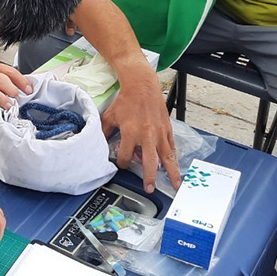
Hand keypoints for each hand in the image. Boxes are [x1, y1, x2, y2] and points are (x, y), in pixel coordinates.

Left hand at [101, 67, 181, 192]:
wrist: (142, 87)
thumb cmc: (125, 101)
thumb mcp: (109, 116)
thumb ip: (104, 132)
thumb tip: (99, 145)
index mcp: (130, 132)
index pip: (124, 156)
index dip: (121, 162)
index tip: (121, 163)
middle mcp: (147, 135)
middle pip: (149, 162)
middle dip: (149, 177)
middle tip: (149, 188)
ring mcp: (159, 133)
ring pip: (167, 158)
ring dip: (171, 173)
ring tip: (175, 185)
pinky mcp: (168, 130)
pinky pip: (172, 148)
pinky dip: (174, 159)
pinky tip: (176, 168)